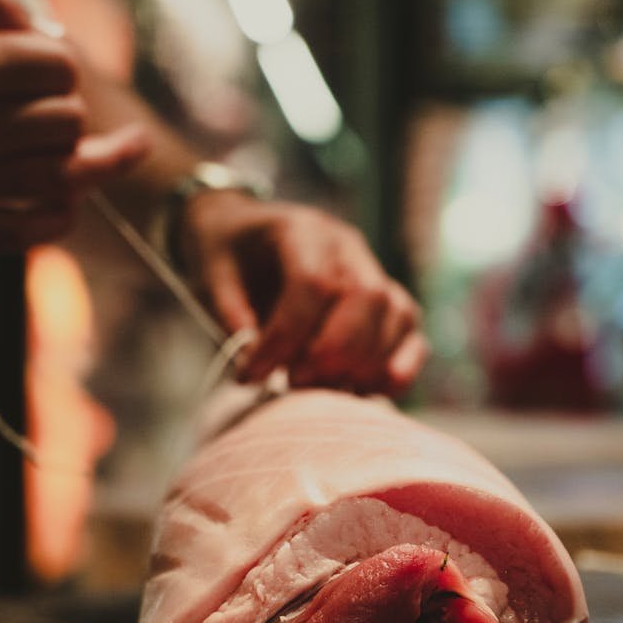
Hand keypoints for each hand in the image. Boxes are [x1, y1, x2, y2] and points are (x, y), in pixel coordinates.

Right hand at [0, 0, 147, 249]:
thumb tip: (21, 12)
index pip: (60, 67)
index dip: (59, 67)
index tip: (45, 70)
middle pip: (70, 121)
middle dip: (65, 115)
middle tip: (43, 114)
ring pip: (67, 175)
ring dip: (77, 164)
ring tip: (85, 154)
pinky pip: (48, 223)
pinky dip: (62, 213)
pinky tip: (60, 201)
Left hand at [179, 189, 428, 395]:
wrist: (243, 233)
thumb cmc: (227, 255)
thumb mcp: (212, 278)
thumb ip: (232, 318)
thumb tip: (257, 367)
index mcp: (302, 229)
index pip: (312, 283)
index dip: (285, 336)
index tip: (252, 375)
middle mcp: (348, 246)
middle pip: (367, 297)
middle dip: (334, 351)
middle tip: (296, 384)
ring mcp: (373, 270)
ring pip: (397, 314)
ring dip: (365, 363)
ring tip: (324, 391)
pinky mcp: (386, 300)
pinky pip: (411, 332)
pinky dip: (398, 367)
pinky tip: (366, 392)